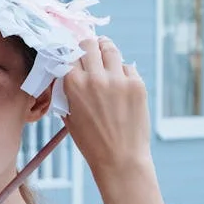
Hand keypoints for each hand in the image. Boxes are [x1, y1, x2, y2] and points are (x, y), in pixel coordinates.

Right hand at [63, 38, 152, 183]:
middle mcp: (95, 77)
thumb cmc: (91, 142)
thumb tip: (67, 72)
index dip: (71, 52)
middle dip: (88, 46)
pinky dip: (123, 71)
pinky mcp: (137, 85)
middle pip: (89, 44)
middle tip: (91, 50)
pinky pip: (128, 67)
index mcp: (74, 84)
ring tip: (106, 54)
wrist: (120, 159)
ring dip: (106, 50)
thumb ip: (66, 92)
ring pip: (110, 49)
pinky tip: (120, 82)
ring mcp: (118, 80)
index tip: (74, 53)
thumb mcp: (69, 116)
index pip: (70, 53)